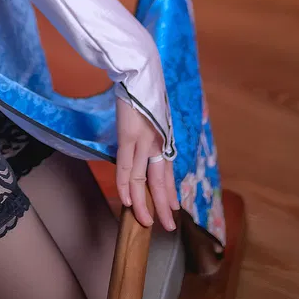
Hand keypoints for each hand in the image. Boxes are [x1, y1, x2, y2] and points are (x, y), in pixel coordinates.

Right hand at [115, 97, 178, 230]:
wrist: (141, 71)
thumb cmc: (147, 90)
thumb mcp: (157, 115)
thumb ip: (156, 132)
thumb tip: (151, 143)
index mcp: (164, 139)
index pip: (168, 172)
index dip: (170, 192)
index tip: (173, 207)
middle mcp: (157, 144)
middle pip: (159, 181)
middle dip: (163, 206)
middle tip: (167, 227)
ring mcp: (142, 141)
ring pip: (142, 180)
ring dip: (143, 204)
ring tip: (146, 223)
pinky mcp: (128, 136)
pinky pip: (126, 167)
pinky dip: (125, 186)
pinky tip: (126, 201)